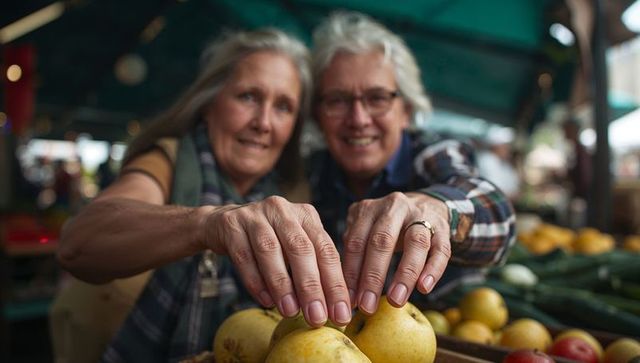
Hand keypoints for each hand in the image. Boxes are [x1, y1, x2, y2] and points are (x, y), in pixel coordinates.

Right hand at [201, 196, 350, 326]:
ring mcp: (255, 215)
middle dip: (311, 286)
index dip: (335, 284)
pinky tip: (266, 301)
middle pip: (301, 248)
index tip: (341, 314)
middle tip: (317, 317)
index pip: (326, 250)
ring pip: (270, 251)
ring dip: (282, 284)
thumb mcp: (294, 246)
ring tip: (291, 311)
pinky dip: (256, 281)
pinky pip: (244, 256)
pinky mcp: (231, 225)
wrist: (223, 224)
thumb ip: (312, 269)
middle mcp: (283, 210)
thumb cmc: (269, 242)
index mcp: (305, 215)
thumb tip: (332, 309)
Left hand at [342, 192, 450, 313]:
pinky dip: (433, 270)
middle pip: (382, 240)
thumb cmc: (387, 229)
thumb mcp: (366, 232)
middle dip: (373, 277)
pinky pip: (440, 250)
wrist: (424, 207)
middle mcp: (394, 207)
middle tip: (368, 306)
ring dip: (404, 275)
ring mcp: (420, 215)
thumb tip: (347, 295)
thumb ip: (357, 254)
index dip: (351, 273)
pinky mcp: (442, 228)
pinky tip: (424, 288)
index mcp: (368, 209)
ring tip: (396, 300)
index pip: (356, 242)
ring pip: (415, 243)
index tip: (348, 301)